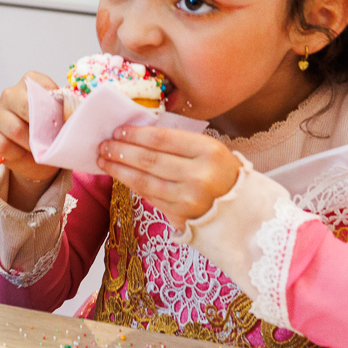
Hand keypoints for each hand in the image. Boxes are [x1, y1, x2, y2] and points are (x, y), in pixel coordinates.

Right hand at [0, 71, 62, 210]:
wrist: (37, 157)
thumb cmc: (50, 133)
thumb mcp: (62, 119)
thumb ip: (66, 110)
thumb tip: (75, 111)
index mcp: (30, 82)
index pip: (43, 88)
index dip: (55, 107)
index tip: (63, 120)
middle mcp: (10, 94)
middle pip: (25, 107)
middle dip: (42, 127)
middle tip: (52, 139)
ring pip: (15, 129)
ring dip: (31, 145)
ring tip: (39, 150)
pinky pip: (2, 145)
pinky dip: (16, 154)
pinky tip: (22, 153)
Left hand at [97, 125, 240, 225]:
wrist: (244, 211)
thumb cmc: (223, 174)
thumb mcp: (210, 151)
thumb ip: (180, 144)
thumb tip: (139, 136)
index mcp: (208, 151)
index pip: (162, 139)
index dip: (135, 134)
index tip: (118, 131)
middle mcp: (198, 175)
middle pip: (149, 160)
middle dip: (121, 151)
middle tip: (104, 145)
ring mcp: (188, 198)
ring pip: (144, 181)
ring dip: (119, 170)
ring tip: (104, 161)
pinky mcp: (180, 216)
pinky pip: (150, 197)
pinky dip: (133, 186)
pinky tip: (121, 177)